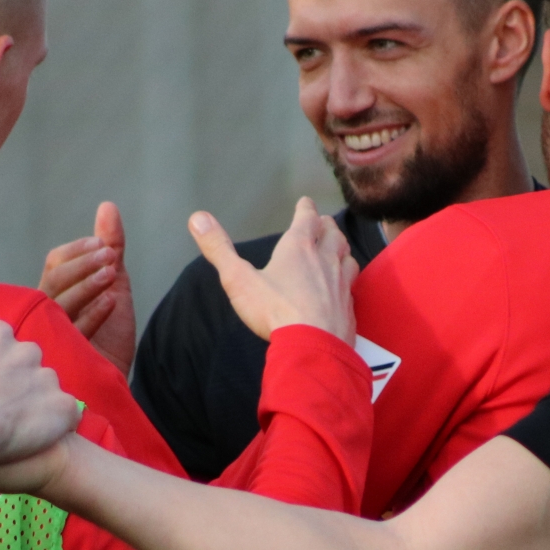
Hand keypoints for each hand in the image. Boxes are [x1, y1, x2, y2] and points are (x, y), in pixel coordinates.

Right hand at [0, 323, 79, 470]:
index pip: (0, 352)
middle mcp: (27, 349)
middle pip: (26, 369)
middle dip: (13, 390)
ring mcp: (48, 378)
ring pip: (45, 393)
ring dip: (31, 411)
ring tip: (6, 434)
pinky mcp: (63, 408)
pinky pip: (64, 417)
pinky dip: (51, 431)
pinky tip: (29, 444)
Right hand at [39, 202, 134, 375]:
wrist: (114, 381)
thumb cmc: (108, 333)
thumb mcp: (114, 284)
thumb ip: (111, 246)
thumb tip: (108, 206)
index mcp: (56, 293)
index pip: (55, 263)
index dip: (77, 251)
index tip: (101, 243)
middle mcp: (48, 312)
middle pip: (54, 281)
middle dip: (82, 265)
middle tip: (109, 255)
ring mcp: (55, 335)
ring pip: (61, 304)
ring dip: (87, 285)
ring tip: (111, 273)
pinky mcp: (68, 357)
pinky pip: (76, 332)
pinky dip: (93, 314)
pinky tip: (111, 302)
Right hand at [191, 198, 357, 342]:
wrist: (313, 346)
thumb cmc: (274, 310)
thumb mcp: (238, 279)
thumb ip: (219, 249)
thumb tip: (197, 218)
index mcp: (299, 247)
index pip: (306, 218)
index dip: (305, 208)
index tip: (305, 203)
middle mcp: (325, 259)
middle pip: (332, 234)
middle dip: (327, 226)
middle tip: (323, 223)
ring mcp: (341, 283)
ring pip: (347, 257)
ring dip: (342, 249)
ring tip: (338, 249)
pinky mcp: (348, 307)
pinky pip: (351, 287)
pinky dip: (347, 281)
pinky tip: (343, 288)